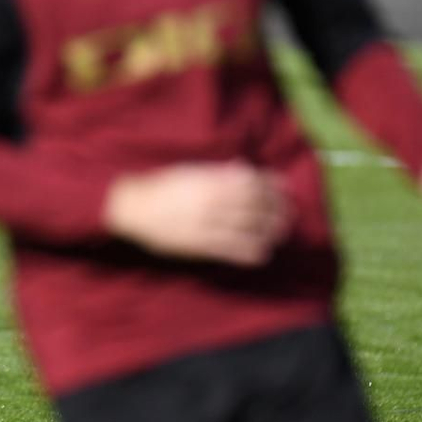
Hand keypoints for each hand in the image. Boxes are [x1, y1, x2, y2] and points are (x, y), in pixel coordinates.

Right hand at [103, 162, 290, 265]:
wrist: (134, 208)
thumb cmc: (163, 186)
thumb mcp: (190, 171)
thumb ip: (218, 172)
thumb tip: (244, 168)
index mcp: (211, 179)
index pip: (252, 182)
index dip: (272, 186)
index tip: (284, 189)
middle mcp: (213, 200)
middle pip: (256, 205)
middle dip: (276, 209)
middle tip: (287, 214)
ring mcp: (208, 223)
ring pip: (249, 227)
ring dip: (269, 230)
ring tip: (279, 233)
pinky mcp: (201, 244)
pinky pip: (233, 249)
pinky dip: (252, 251)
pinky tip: (263, 253)